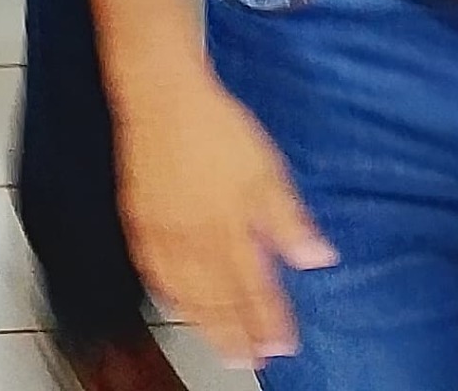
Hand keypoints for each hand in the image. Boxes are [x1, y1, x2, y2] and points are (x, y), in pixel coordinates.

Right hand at [114, 72, 336, 366]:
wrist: (160, 94)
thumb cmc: (217, 127)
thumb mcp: (267, 171)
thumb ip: (289, 221)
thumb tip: (318, 258)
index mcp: (229, 228)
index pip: (254, 288)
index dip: (269, 320)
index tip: (284, 345)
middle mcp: (194, 239)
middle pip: (217, 300)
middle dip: (237, 334)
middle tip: (252, 363)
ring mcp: (163, 232)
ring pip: (184, 292)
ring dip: (204, 324)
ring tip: (220, 348)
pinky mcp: (139, 218)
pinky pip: (153, 270)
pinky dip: (167, 294)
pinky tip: (175, 302)